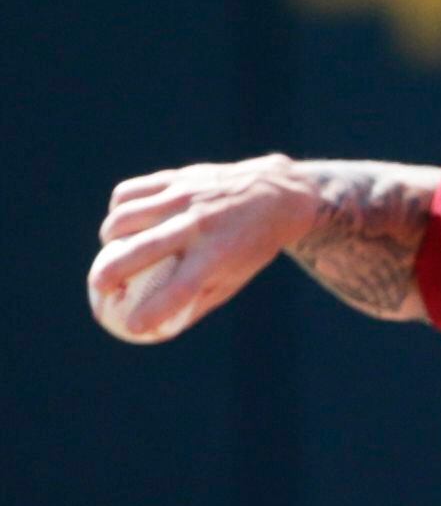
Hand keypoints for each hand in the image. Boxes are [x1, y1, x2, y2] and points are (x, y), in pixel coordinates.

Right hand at [87, 156, 312, 343]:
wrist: (276, 195)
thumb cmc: (252, 245)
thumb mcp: (236, 277)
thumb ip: (198, 301)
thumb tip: (158, 328)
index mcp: (219, 255)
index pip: (178, 289)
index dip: (152, 311)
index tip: (131, 326)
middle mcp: (200, 225)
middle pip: (140, 250)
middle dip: (109, 272)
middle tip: (98, 288)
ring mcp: (186, 198)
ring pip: (126, 216)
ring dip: (109, 238)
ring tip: (112, 251)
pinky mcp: (177, 177)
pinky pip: (130, 192)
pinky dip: (118, 209)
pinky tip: (123, 222)